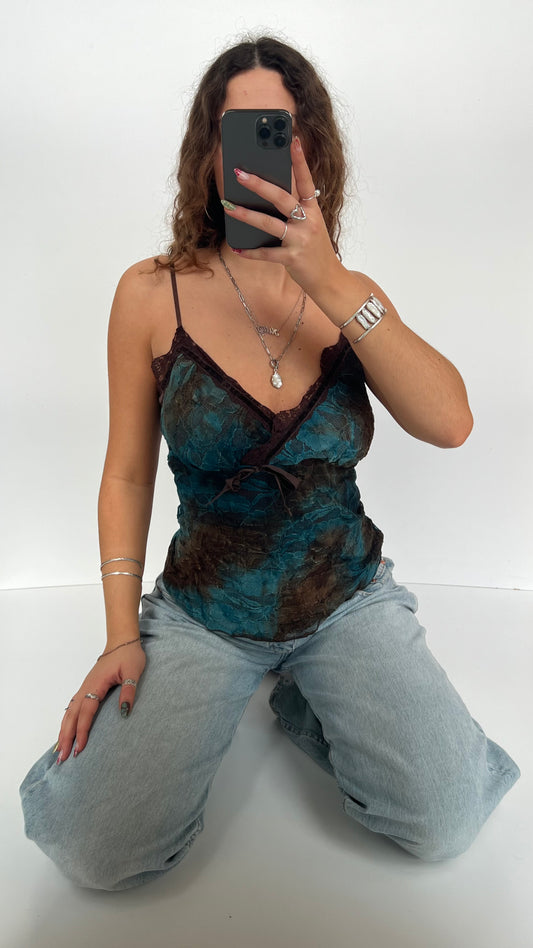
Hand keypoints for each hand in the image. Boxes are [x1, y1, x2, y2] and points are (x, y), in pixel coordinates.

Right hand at [55, 640, 145, 761]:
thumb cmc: (129, 655)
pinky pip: (72, 707)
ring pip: (69, 712)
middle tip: (62, 758)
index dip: (82, 731)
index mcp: (96, 685)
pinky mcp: (87, 688)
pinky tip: (65, 731)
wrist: (122, 641)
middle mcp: (86, 687)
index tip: (80, 748)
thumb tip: (124, 712)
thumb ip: (129, 691)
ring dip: (63, 731)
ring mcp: (84, 687)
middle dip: (66, 737)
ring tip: (59, 750)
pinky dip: (66, 721)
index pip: (86, 712)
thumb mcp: (134, 672)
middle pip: (71, 715)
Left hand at [222, 137, 343, 296]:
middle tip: (239, 173)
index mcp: (313, 210)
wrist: (329, 279)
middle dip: (259, 185)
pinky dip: (251, 251)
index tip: (292, 140)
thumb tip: (265, 197)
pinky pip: (267, 253)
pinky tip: (237, 248)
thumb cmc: (315, 250)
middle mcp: (308, 221)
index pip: (306, 180)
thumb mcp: (310, 226)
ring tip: (229, 207)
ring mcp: (300, 240)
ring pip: (269, 224)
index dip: (299, 160)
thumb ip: (294, 211)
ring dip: (247, 215)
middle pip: (281, 198)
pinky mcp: (292, 258)